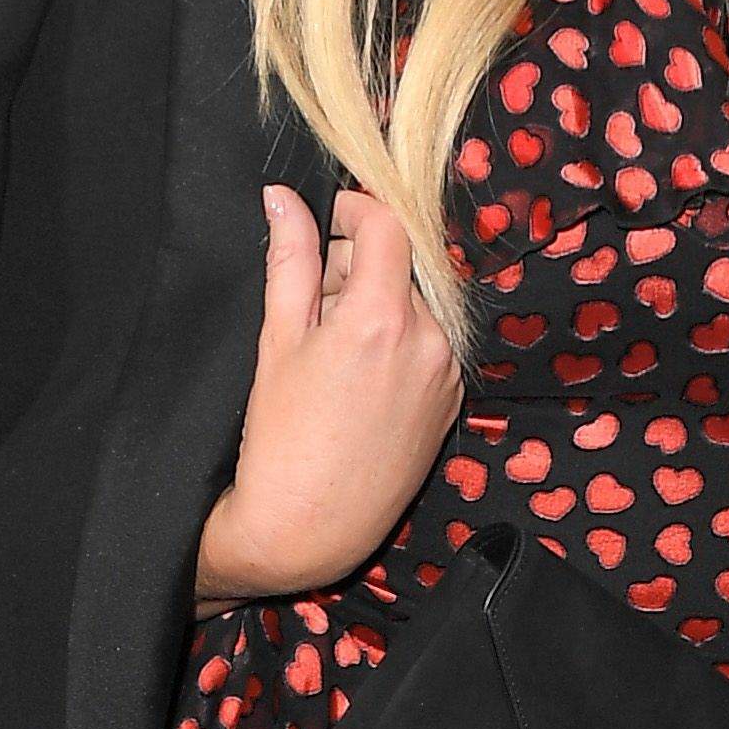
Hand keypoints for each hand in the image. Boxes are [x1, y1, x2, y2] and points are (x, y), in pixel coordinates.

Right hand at [195, 180, 460, 604]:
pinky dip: (397, 346)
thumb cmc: (282, 441)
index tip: (327, 218)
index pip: (387, 226)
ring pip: (413, 307)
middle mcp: (430, 341)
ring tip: (332, 358)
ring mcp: (446, 374)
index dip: (354, 211)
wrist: (309, 528)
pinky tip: (358, 385)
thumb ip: (290, 259)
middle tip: (311, 310)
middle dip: (356, 271)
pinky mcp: (450, 403)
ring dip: (377, 309)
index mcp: (384, 318)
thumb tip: (283, 199)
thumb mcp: (278, 339)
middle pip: (398, 267)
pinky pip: (427, 347)